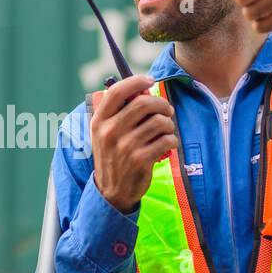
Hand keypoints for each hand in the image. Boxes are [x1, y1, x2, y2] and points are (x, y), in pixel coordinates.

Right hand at [89, 74, 176, 213]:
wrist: (111, 192)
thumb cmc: (112, 156)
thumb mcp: (105, 133)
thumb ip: (119, 112)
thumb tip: (144, 90)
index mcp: (99, 121)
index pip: (118, 91)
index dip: (136, 81)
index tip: (150, 80)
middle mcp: (110, 132)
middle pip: (144, 103)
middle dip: (161, 104)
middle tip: (167, 110)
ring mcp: (125, 147)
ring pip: (159, 122)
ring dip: (168, 124)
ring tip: (166, 130)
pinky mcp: (140, 160)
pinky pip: (166, 140)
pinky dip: (171, 140)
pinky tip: (167, 144)